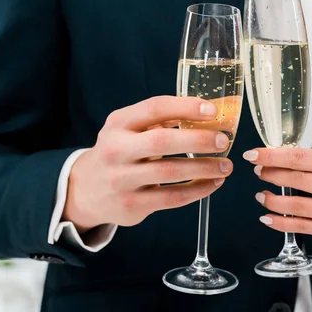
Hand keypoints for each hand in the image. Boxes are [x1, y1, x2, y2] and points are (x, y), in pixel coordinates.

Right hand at [64, 96, 232, 232]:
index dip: (186, 107)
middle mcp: (116, 149)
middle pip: (162, 141)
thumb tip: (206, 115)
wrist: (87, 189)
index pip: (155, 108)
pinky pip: (172, 198)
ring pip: (170, 172)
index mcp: (118, 123)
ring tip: (225, 166)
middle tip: (223, 141)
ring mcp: (121, 179)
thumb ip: (159, 120)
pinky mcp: (131, 205)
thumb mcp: (128, 129)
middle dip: (198, 140)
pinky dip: (197, 190)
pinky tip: (212, 183)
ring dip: (204, 168)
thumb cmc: (119, 151)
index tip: (213, 111)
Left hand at [243, 148, 311, 248]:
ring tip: (260, 195)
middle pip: (294, 178)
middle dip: (269, 174)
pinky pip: (301, 226)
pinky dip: (280, 222)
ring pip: (294, 205)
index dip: (271, 156)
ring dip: (271, 200)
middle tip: (257, 171)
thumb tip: (284, 160)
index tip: (253, 155)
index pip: (300, 157)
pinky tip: (268, 217)